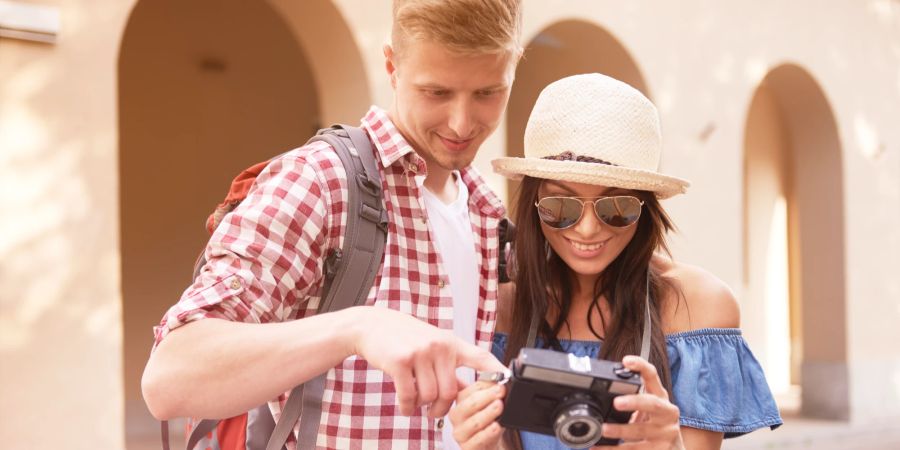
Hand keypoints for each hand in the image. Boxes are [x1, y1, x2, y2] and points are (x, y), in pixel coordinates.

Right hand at [348, 306, 505, 417]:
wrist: (371, 325)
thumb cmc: (402, 336)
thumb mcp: (431, 342)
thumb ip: (447, 363)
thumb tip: (463, 390)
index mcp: (450, 342)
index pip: (480, 357)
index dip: (496, 372)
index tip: (508, 384)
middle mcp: (438, 346)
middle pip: (450, 391)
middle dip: (442, 407)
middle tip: (434, 412)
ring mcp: (419, 353)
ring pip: (430, 396)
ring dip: (422, 407)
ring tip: (415, 403)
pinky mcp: (400, 362)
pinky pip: (409, 396)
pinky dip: (407, 407)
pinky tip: (405, 406)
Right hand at [448, 380, 505, 449]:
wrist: (488, 444)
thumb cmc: (488, 421)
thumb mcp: (489, 402)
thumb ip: (490, 388)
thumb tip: (500, 374)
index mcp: (458, 400)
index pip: (469, 389)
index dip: (484, 384)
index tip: (498, 380)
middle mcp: (456, 416)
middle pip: (469, 404)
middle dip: (486, 396)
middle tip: (500, 391)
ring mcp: (460, 432)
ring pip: (474, 422)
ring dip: (488, 413)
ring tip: (499, 406)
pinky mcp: (467, 447)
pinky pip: (477, 440)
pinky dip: (488, 432)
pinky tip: (496, 426)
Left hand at [593, 355, 683, 449]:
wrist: (673, 449)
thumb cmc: (655, 424)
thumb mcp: (649, 407)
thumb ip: (634, 396)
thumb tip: (603, 388)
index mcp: (661, 397)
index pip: (652, 376)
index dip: (641, 366)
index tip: (626, 361)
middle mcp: (667, 413)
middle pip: (653, 404)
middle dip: (635, 402)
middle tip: (616, 402)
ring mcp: (665, 433)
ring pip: (641, 430)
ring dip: (620, 430)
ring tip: (603, 429)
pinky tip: (599, 448)